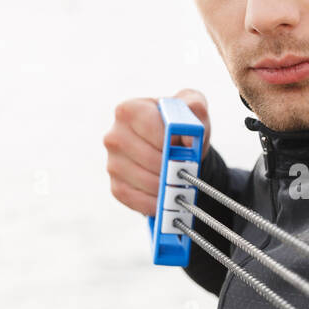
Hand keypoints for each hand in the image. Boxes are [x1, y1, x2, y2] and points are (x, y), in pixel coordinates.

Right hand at [104, 88, 210, 215]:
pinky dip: (157, 201)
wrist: (172, 147)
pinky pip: (137, 199)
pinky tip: (168, 195)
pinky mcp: (117, 187)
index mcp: (129, 111)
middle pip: (148, 157)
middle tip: (187, 169)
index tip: (185, 148)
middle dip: (172, 166)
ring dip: (167, 184)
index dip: (171, 141)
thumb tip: (189, 135)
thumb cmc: (180, 125)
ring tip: (180, 180)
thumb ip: (195, 107)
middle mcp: (114, 136)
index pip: (151, 128)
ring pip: (144, 180)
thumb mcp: (192, 107)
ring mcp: (113, 163)